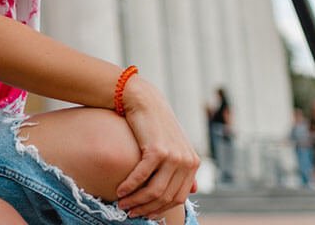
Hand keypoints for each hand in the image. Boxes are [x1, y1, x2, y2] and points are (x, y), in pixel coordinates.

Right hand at [115, 77, 200, 219]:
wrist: (144, 101)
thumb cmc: (156, 125)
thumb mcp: (176, 146)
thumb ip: (184, 169)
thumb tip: (193, 191)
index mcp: (193, 163)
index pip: (178, 198)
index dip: (160, 209)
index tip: (145, 213)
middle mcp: (187, 161)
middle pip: (166, 197)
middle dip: (147, 208)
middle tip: (131, 212)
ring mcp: (174, 156)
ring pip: (154, 191)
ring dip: (136, 201)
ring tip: (122, 204)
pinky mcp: (157, 150)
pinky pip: (142, 177)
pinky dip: (129, 187)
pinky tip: (120, 191)